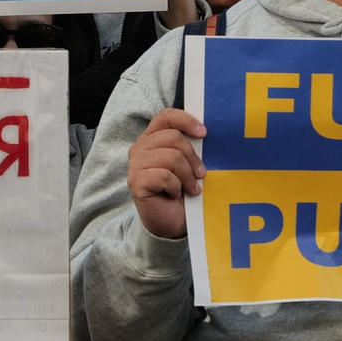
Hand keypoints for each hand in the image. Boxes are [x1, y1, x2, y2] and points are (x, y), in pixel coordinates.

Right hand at [127, 109, 205, 240]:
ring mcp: (135, 165)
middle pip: (173, 137)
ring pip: (171, 157)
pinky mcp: (136, 182)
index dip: (186, 120)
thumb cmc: (182, 192)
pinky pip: (165, 176)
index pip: (167, 117)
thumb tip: (206, 133)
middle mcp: (140, 148)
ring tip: (190, 188)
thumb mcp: (189, 165)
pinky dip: (176, 187)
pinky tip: (175, 195)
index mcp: (153, 138)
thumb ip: (190, 147)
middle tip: (200, 174)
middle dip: (192, 157)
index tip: (204, 133)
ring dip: (186, 176)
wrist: (171, 223)